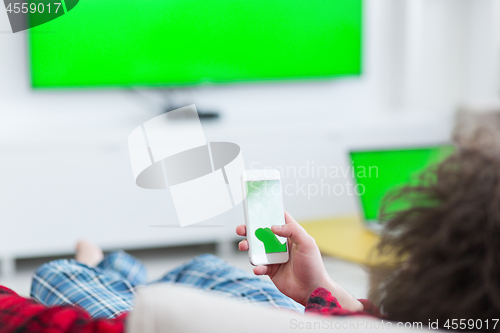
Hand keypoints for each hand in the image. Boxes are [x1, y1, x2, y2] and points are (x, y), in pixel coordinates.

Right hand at [236, 212, 361, 310]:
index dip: (269, 212)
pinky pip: (259, 266)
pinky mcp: (271, 270)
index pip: (279, 219)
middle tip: (242, 229)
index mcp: (291, 235)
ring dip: (248, 247)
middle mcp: (281, 244)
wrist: (312, 290)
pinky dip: (256, 267)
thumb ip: (292, 230)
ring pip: (257, 249)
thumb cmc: (313, 266)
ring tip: (244, 246)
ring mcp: (275, 257)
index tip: (257, 207)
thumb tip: (274, 227)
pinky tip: (258, 268)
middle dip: (250, 230)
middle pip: (262, 233)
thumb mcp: (307, 243)